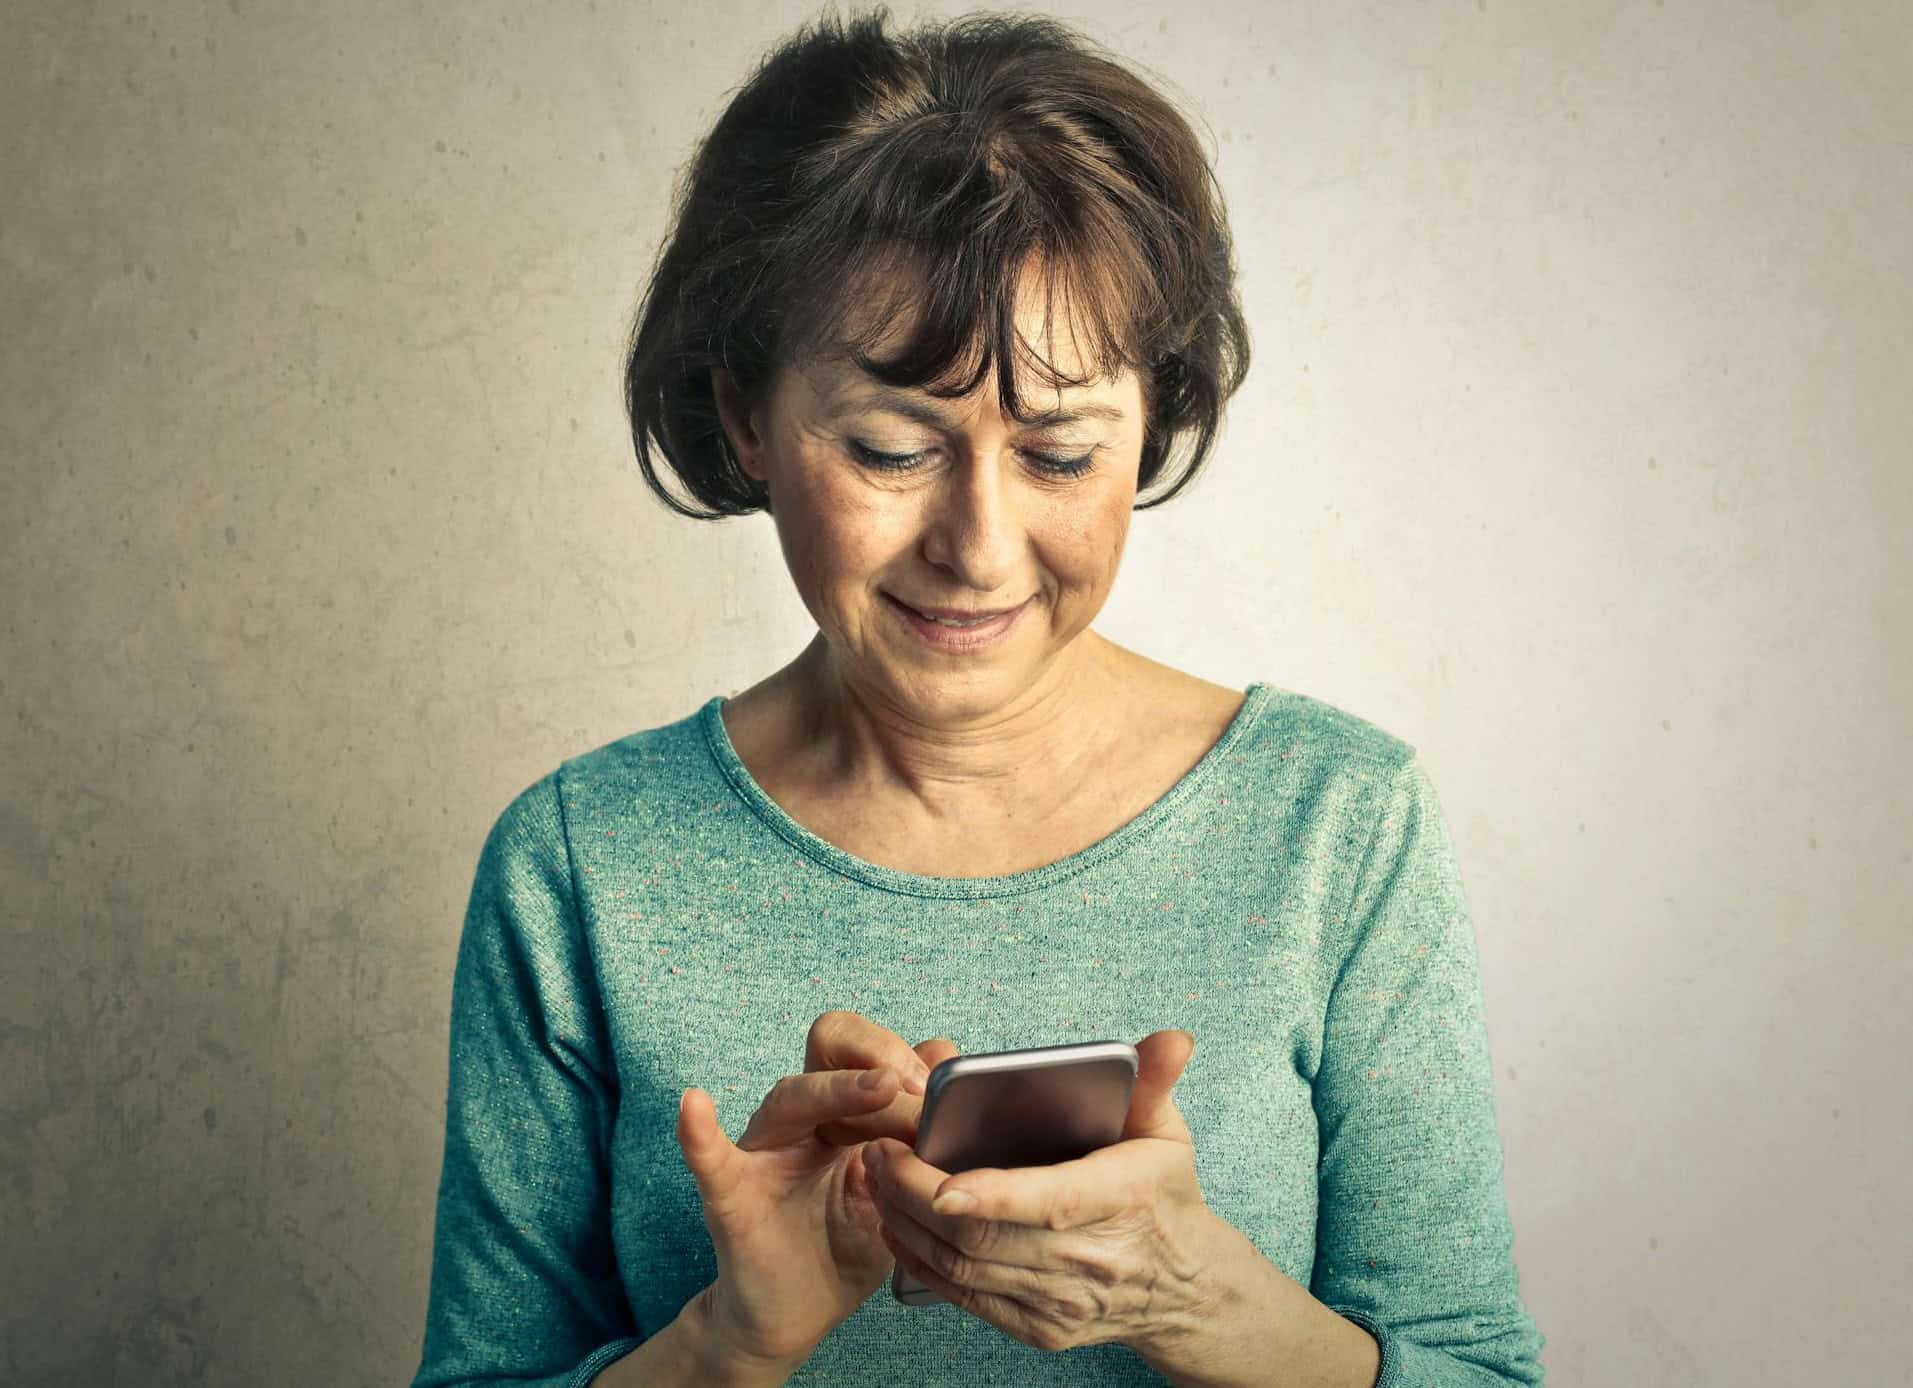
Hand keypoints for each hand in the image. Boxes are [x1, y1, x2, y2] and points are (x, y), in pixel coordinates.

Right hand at [676, 1010, 958, 1370]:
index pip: (867, 1052)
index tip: (936, 1089)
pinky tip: (694, 1106)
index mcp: (845, 1112)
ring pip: (791, 1098)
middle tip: (914, 1089)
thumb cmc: (845, 1247)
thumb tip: (944, 1055)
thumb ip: (916, 1130)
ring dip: (838, 1089)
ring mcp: (764, 1153)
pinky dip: (700, 1133)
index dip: (902, 1059)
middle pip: (827, 1046)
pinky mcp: (732, 1197)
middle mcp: (802, 1119)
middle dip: (875, 1057)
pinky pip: (710, 1160)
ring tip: (879, 1088)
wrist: (795, 1315)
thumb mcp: (897, 1188)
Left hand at [864, 1029, 1228, 1356]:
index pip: (1047, 1203)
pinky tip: (897, 1226)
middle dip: (915, 1196)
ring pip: (964, 1269)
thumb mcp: (1167, 1133)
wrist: (1183, 1288)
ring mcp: (1061, 1303)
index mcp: (1120, 1201)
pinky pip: (965, 1298)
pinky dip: (922, 1262)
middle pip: (984, 1238)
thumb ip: (1154, 1082)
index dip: (988, 1195)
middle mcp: (1088, 1261)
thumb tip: (1172, 1039)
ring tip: (877, 1178)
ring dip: (907, 1224)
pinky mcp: (1039, 1329)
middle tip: (879, 1150)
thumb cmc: (1164, 1195)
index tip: (935, 1177)